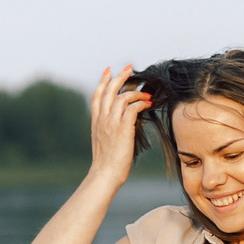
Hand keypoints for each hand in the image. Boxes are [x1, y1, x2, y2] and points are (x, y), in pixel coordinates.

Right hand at [87, 65, 150, 185]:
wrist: (105, 174)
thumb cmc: (107, 164)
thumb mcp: (104, 143)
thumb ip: (109, 130)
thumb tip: (122, 124)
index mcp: (96, 122)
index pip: (97, 96)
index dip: (102, 82)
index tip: (108, 71)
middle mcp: (102, 120)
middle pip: (108, 91)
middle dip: (119, 77)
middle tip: (128, 68)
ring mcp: (111, 123)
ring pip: (121, 97)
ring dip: (135, 91)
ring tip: (146, 92)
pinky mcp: (122, 129)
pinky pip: (131, 108)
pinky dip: (140, 103)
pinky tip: (147, 104)